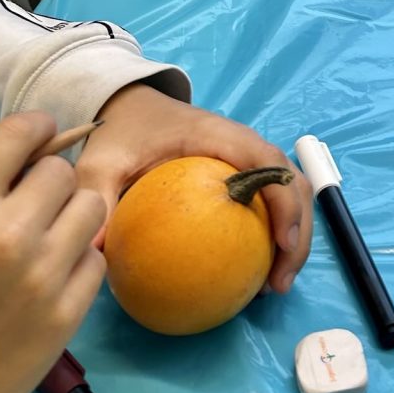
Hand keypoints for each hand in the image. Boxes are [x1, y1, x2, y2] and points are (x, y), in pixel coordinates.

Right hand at [0, 113, 105, 392]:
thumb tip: (28, 161)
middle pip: (62, 170)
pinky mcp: (66, 313)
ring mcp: (42, 274)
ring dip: (72, 214)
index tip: (42, 135)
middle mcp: (6, 234)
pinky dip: (80, 260)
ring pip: (91, 206)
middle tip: (39, 202)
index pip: (19, 134)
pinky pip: (96, 258)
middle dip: (51, 181)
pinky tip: (57, 273)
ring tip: (52, 235)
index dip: (36, 128)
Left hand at [75, 85, 312, 293]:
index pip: (267, 161)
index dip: (284, 199)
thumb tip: (95, 255)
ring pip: (288, 193)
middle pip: (291, 181)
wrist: (129, 106)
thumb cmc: (122, 131)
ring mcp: (245, 159)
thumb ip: (99, 199)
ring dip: (292, 236)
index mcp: (216, 134)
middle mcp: (241, 144)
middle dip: (299, 230)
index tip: (281, 244)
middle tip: (279, 282)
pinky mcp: (241, 174)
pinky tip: (253, 274)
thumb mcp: (101, 162)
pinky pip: (268, 202)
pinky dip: (273, 234)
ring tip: (273, 286)